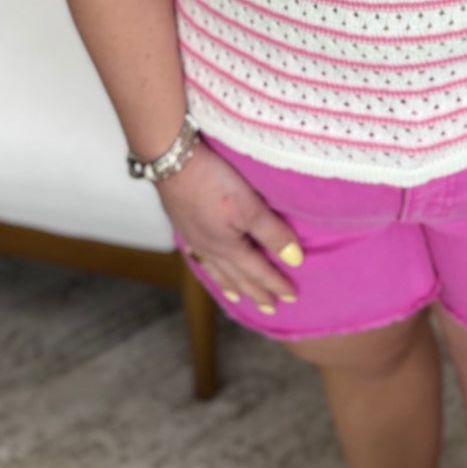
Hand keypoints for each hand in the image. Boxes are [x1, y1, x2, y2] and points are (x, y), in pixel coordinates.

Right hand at [155, 142, 302, 311]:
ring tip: (237, 296)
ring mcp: (193, 236)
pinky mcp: (182, 223)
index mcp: (228, 246)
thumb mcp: (249, 205)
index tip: (291, 297)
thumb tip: (294, 261)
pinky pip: (198, 256)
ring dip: (229, 284)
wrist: (172, 160)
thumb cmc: (213, 180)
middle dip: (255, 291)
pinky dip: (207, 267)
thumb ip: (272, 233)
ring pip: (215, 268)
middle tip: (269, 308)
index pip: (258, 271)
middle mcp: (209, 247)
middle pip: (237, 275)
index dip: (276, 283)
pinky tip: (207, 263)